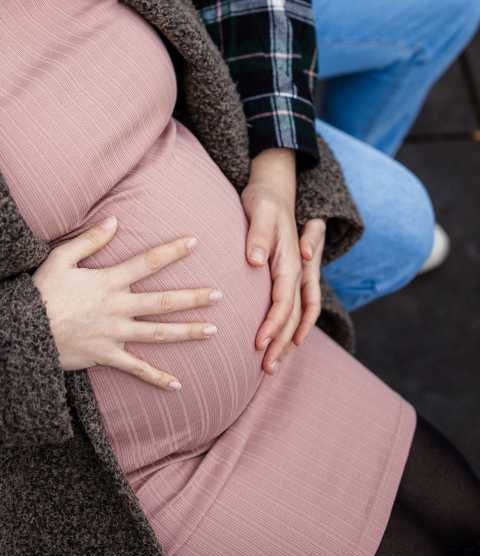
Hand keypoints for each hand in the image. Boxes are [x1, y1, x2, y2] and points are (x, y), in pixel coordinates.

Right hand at [32, 217, 222, 391]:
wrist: (23, 330)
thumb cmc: (40, 291)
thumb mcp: (60, 257)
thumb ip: (90, 239)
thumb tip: (115, 220)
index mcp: (108, 281)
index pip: (147, 262)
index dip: (172, 251)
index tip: (195, 241)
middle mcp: (117, 307)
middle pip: (162, 301)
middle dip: (193, 297)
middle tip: (220, 294)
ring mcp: (114, 334)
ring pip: (157, 334)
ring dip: (186, 332)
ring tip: (212, 330)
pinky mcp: (106, 356)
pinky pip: (136, 369)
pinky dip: (156, 378)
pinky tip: (177, 384)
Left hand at [241, 149, 325, 373]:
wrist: (277, 188)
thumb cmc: (265, 201)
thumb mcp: (260, 211)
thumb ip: (260, 236)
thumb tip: (256, 260)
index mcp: (290, 260)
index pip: (283, 299)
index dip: (273, 323)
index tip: (259, 343)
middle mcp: (300, 270)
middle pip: (294, 314)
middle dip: (282, 343)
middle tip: (265, 367)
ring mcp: (300, 274)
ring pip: (300, 316)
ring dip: (289, 342)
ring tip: (273, 366)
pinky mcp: (294, 276)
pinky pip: (299, 308)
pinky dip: (293, 329)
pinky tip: (283, 345)